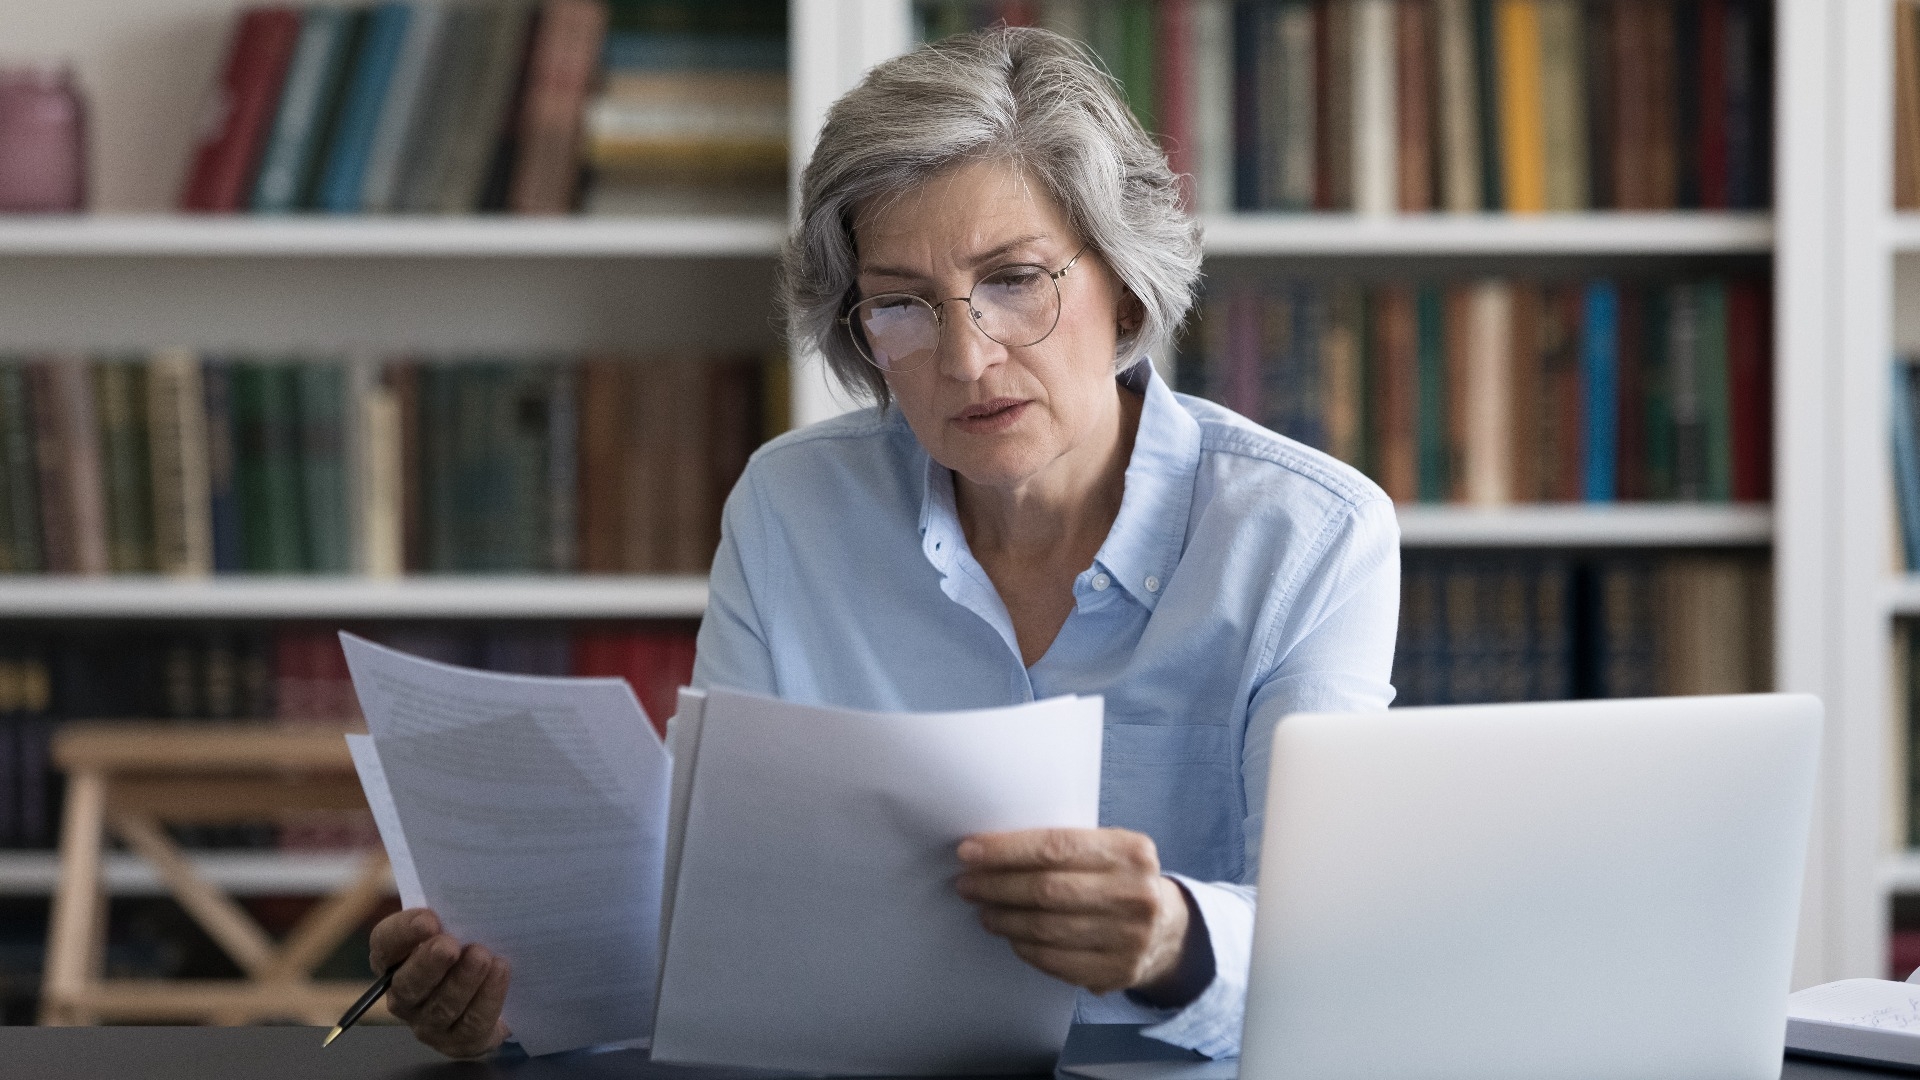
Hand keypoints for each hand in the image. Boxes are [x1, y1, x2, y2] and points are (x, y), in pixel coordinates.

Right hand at [367, 907, 510, 1058]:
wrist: (494, 988)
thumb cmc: (468, 943)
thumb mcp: (457, 920)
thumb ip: (451, 905)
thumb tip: (464, 873)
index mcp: (395, 960)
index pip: (384, 945)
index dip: (402, 933)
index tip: (428, 918)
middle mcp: (405, 995)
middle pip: (408, 984)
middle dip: (428, 964)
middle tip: (449, 944)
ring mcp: (429, 1023)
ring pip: (441, 1007)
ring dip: (462, 981)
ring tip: (482, 956)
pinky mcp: (458, 1041)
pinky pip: (471, 1024)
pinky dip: (487, 998)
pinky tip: (500, 972)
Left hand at [954, 827, 1187, 995]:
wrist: (1167, 928)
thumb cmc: (1121, 880)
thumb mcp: (1110, 850)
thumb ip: (1066, 846)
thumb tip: (993, 849)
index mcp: (1130, 851)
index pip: (1056, 847)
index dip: (1006, 851)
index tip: (970, 852)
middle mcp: (1134, 893)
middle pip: (1047, 890)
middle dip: (997, 886)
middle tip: (967, 884)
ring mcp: (1129, 936)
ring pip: (1046, 928)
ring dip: (1005, 919)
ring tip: (984, 910)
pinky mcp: (1118, 971)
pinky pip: (1055, 961)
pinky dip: (1025, 947)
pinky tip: (1011, 936)